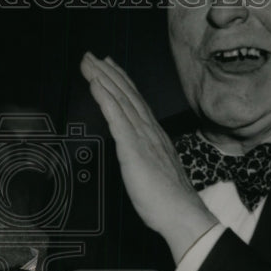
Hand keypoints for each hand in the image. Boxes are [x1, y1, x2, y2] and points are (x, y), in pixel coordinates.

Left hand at [80, 52, 217, 262]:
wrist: (181, 214)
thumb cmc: (169, 200)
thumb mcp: (155, 171)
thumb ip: (146, 157)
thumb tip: (140, 155)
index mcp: (153, 135)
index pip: (135, 102)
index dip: (121, 81)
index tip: (109, 66)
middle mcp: (149, 131)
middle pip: (126, 94)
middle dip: (107, 73)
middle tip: (91, 56)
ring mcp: (141, 137)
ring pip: (120, 100)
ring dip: (102, 79)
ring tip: (88, 63)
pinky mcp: (133, 149)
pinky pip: (117, 118)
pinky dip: (105, 99)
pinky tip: (95, 85)